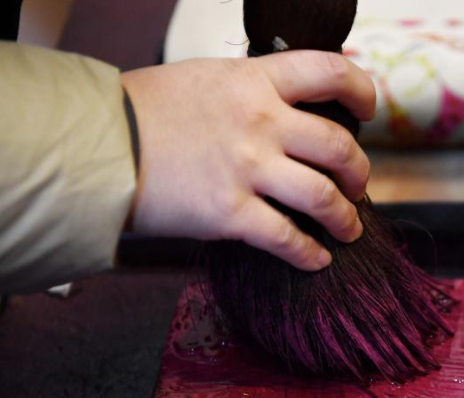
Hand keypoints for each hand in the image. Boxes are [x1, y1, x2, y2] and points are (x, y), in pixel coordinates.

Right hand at [120, 51, 375, 269]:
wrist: (97, 145)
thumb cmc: (146, 112)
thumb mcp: (206, 80)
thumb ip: (252, 92)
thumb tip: (288, 113)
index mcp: (255, 82)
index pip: (329, 72)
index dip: (361, 90)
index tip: (367, 110)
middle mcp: (261, 122)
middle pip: (340, 146)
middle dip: (360, 172)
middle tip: (358, 186)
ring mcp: (248, 168)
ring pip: (324, 197)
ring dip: (345, 218)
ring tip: (348, 229)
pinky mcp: (230, 213)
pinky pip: (287, 239)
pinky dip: (309, 254)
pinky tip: (316, 260)